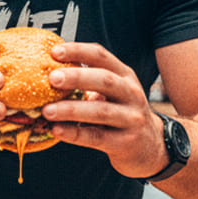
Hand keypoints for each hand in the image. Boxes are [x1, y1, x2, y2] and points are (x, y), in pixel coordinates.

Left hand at [41, 42, 168, 179]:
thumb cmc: (122, 113)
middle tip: (52, 78)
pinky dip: (74, 134)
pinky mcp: (125, 143)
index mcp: (124, 75)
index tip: (54, 52)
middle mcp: (131, 93)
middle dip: (76, 77)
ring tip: (47, 111)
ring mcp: (131, 119)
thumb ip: (90, 79)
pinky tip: (57, 130)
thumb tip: (49, 67)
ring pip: (100, 111)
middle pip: (104, 80)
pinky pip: (96, 137)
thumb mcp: (113, 91)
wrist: (150, 147)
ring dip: (71, 110)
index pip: (101, 56)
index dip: (78, 51)